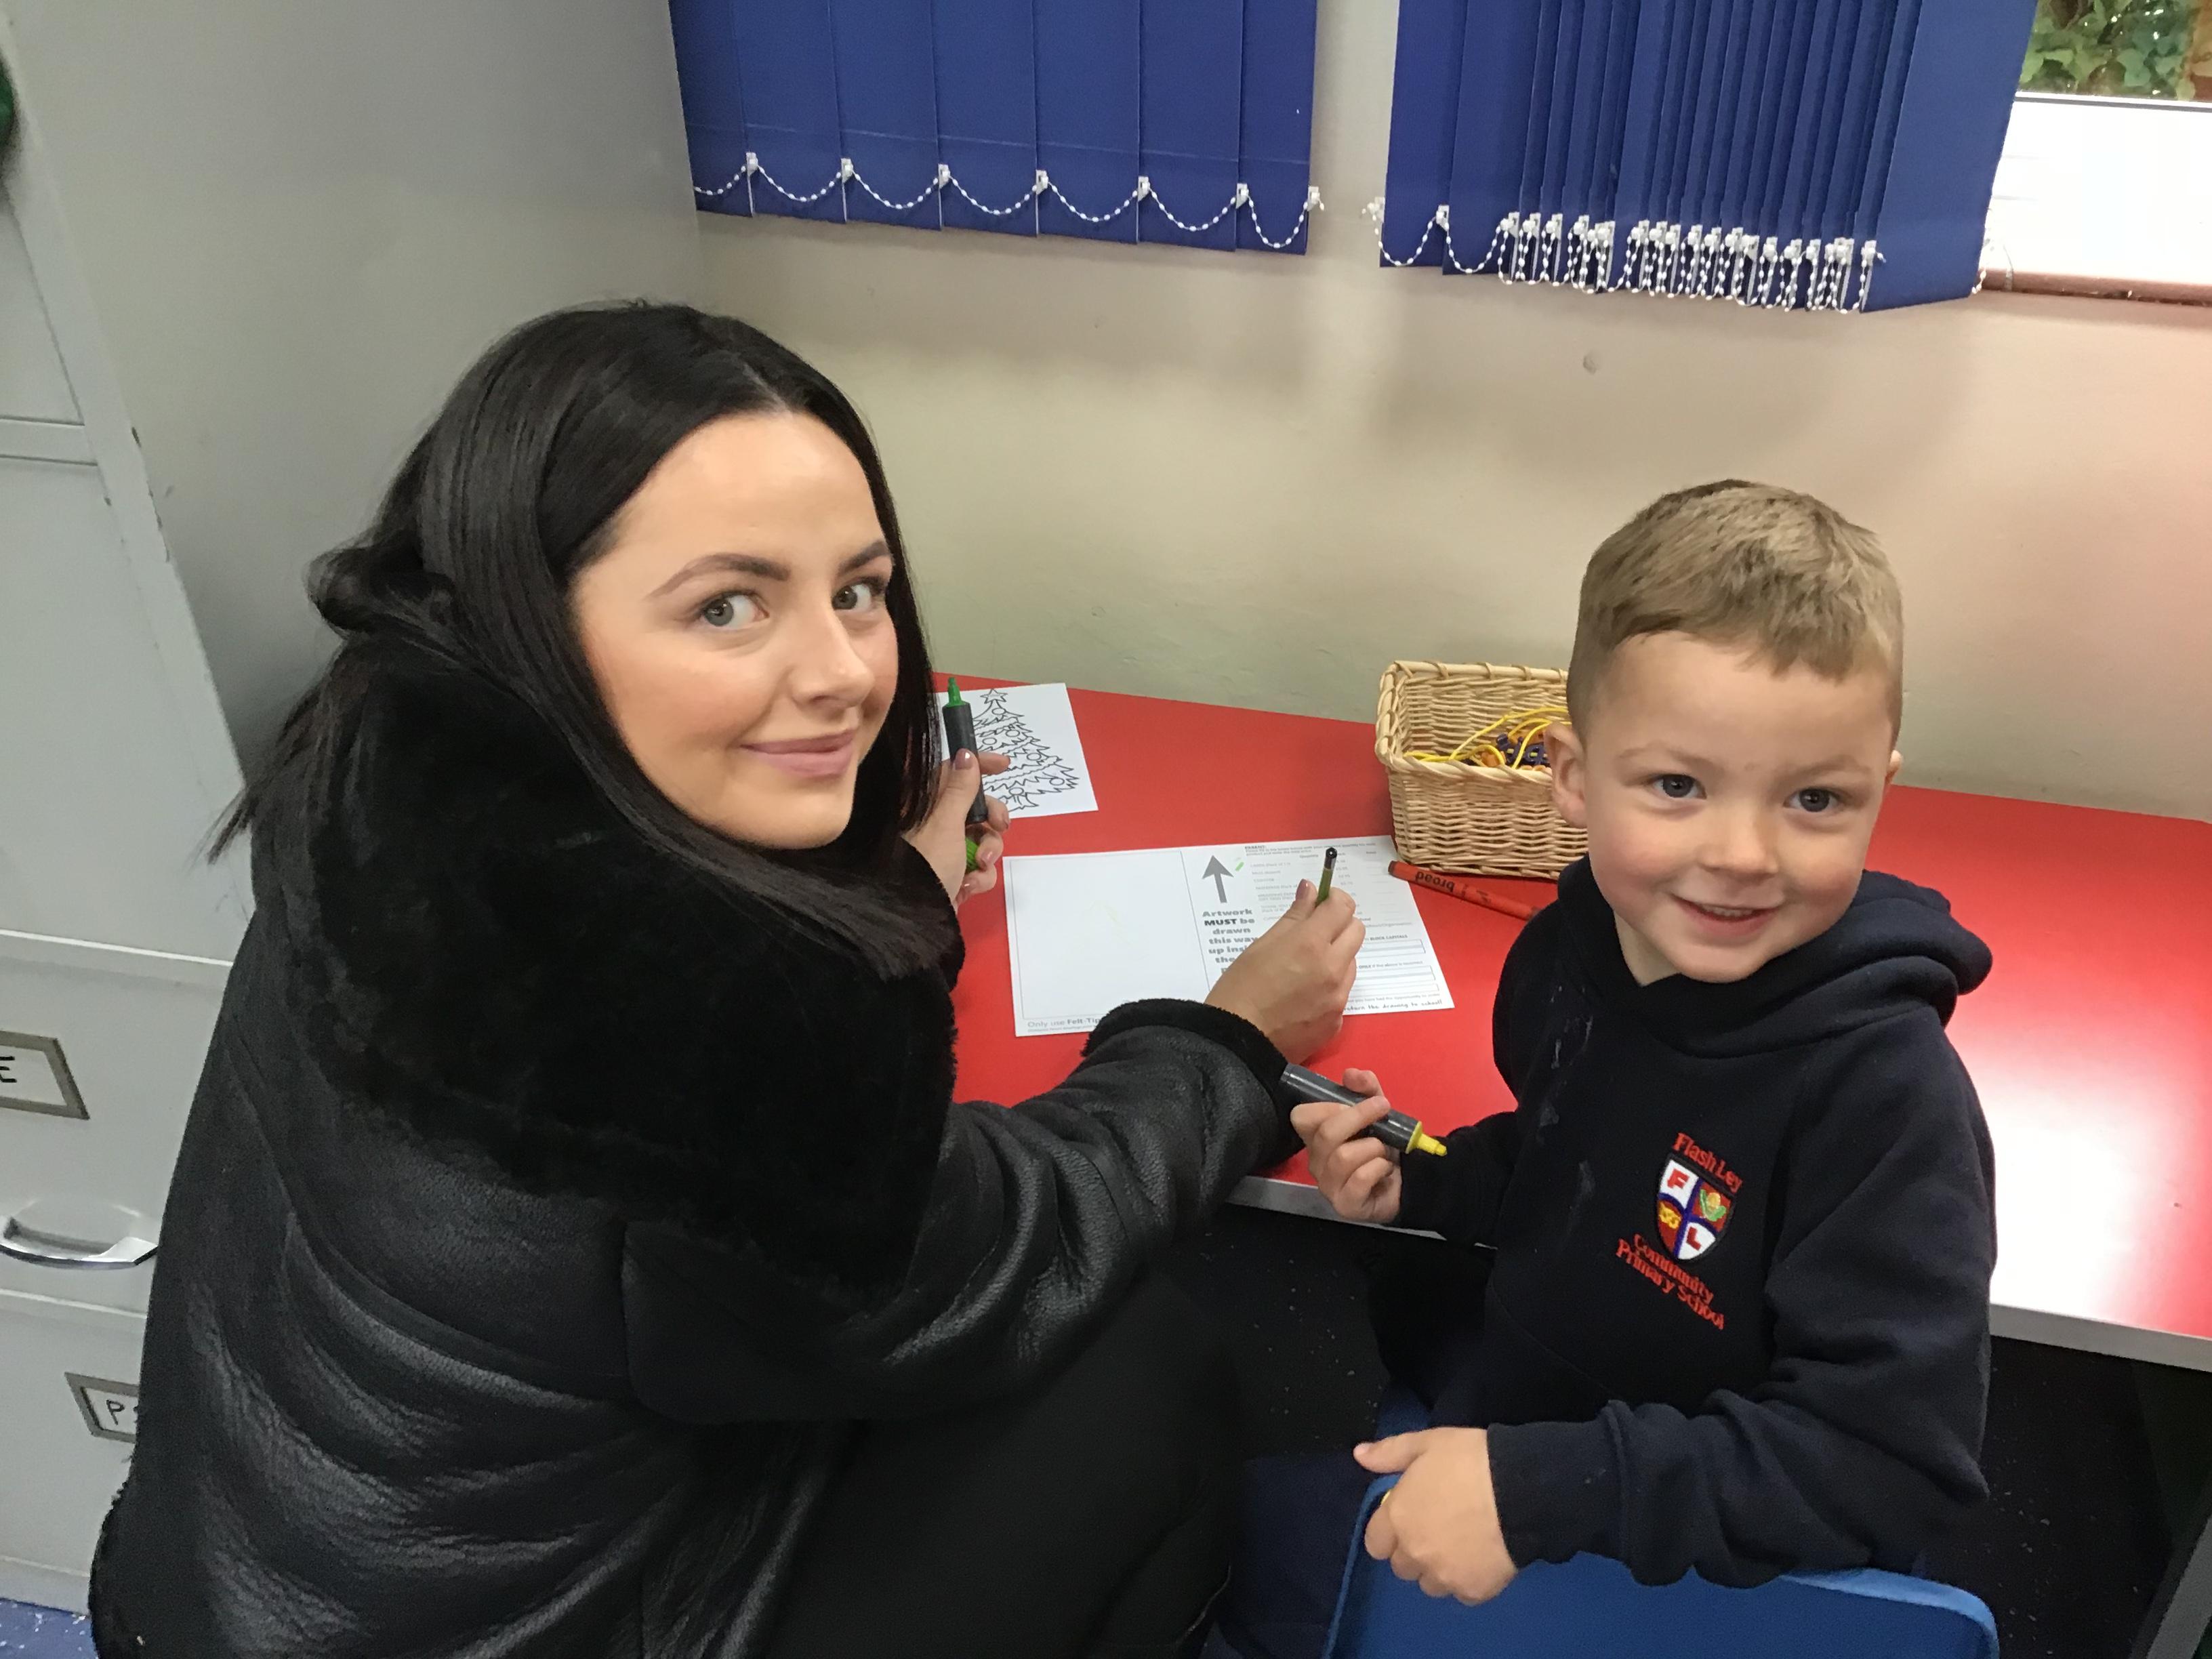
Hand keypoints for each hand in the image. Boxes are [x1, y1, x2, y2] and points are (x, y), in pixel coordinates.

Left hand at [904, 750, 1009, 906]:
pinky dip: (979, 876)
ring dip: (988, 852)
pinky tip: (969, 886)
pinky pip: (978, 867)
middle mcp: (933, 824)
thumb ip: (960, 789)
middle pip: (974, 807)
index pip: (952, 772)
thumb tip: (965, 754)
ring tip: (979, 866)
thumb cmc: (926, 863)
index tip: (1004, 765)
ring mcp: (944, 851)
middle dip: (992, 818)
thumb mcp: (945, 822)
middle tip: (999, 825)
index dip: (979, 765)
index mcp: (924, 806)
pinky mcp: (953, 874)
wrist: (913, 918)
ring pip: (982, 838)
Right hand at [1205, 882, 1363, 1061]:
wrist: (1238, 1044)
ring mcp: (1337, 997)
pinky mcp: (1336, 1021)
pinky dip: (1329, 987)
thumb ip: (1293, 917)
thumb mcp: (1261, 945)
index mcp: (1311, 944)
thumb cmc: (1240, 990)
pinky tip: (1303, 995)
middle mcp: (1332, 968)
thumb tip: (1311, 891)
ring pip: (1351, 963)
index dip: (1334, 900)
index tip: (1323, 903)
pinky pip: (1342, 993)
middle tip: (1315, 932)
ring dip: (1336, 957)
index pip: (1343, 907)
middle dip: (1339, 926)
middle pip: (1356, 931)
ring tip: (1304, 968)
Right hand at [1290, 1068, 1402, 1224]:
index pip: (1301, 1116)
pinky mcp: (1345, 1205)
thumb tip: (1352, 1074)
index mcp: (1317, 1137)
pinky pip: (1360, 1179)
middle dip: (1359, 1116)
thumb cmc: (1382, 1147)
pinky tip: (1385, 1170)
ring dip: (1373, 1147)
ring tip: (1383, 1151)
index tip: (1352, 1102)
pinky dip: (1379, 1168)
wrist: (1404, 1185)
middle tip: (1383, 1110)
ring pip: (1343, 1156)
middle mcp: (1315, 1161)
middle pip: (1326, 1133)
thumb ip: (1366, 1089)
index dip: (1327, 1106)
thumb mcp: (1377, 1112)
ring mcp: (1328, 1186)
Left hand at [1357, 1428, 1518, 1604]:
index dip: (1389, 1533)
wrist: (1520, 1490)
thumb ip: (1389, 1453)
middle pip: (1401, 1567)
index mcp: (1398, 1518)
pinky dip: (1468, 1580)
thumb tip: (1359, 1455)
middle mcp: (1415, 1553)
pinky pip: (1462, 1593)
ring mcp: (1444, 1576)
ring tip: (1461, 1546)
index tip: (1407, 1521)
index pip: (1375, 1543)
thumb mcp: (1426, 1443)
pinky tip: (1482, 1559)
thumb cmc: (1469, 1460)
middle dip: (1413, 1551)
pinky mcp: (1473, 1591)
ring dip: (1438, 1569)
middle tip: (1438, 1530)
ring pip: (1430, 1584)